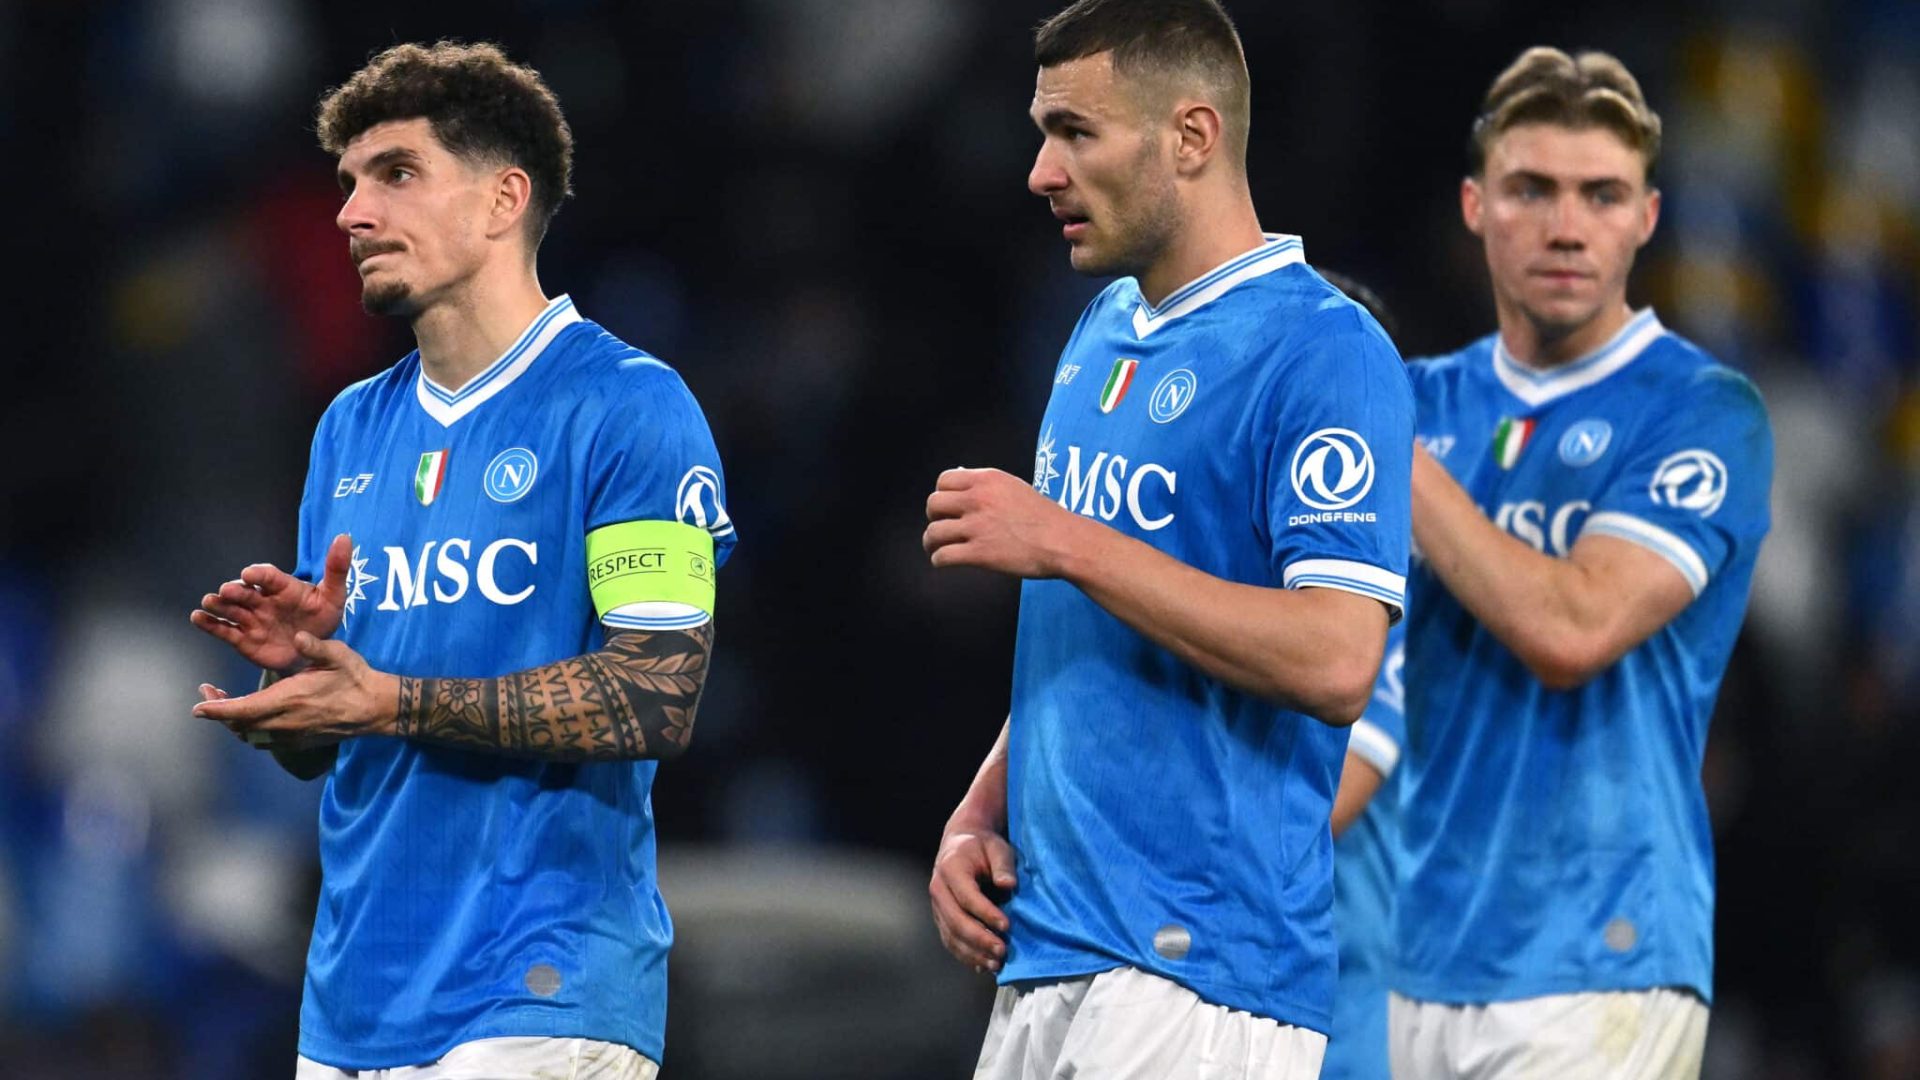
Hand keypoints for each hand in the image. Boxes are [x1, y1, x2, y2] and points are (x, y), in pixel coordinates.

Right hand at [190, 533, 352, 672]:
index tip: (250, 574)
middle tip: (226, 591)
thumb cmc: (322, 618)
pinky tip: (198, 618)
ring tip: (209, 602)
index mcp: (283, 587)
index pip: (268, 576)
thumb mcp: (334, 596)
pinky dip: (209, 624)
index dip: (258, 574)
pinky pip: (224, 630)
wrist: (313, 651)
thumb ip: (337, 569)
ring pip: (231, 609)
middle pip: (245, 592)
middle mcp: (262, 600)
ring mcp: (250, 618)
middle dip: (235, 591)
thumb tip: (344, 538)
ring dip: (218, 605)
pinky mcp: (242, 638)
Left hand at [193, 631, 397, 742]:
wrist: (376, 709)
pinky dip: (250, 730)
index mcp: (289, 699)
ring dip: (234, 724)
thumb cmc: (356, 678)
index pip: (242, 710)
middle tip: (208, 696)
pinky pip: (264, 741)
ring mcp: (292, 736)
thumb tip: (297, 637)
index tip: (197, 707)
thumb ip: (314, 647)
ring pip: (250, 736)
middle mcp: (286, 722)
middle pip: (239, 726)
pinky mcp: (299, 742)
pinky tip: (251, 716)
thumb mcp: (338, 655)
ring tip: (226, 707)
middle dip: (218, 714)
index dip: (217, 710)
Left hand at [923, 468, 1078, 578]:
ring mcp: (976, 527)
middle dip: (934, 517)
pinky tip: (945, 561)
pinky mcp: (978, 553)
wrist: (1062, 541)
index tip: (947, 507)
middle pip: (933, 504)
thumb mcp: (1015, 488)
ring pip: (933, 532)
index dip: (942, 495)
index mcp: (986, 481)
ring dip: (932, 542)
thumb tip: (962, 486)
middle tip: (943, 527)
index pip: (943, 481)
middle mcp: (977, 499)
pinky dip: (939, 560)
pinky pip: (942, 556)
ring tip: (937, 548)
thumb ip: (988, 487)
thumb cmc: (1044, 518)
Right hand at [929, 821, 1017, 974]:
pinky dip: (966, 956)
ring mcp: (937, 907)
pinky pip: (950, 941)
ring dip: (973, 953)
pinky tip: (982, 966)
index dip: (986, 913)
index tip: (1007, 926)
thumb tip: (1008, 885)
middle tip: (1002, 951)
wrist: (961, 844)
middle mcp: (938, 889)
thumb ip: (1003, 865)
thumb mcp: (997, 847)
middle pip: (956, 921)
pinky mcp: (941, 919)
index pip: (967, 896)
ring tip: (996, 964)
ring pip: (951, 936)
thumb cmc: (982, 846)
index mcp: (950, 868)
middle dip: (980, 939)